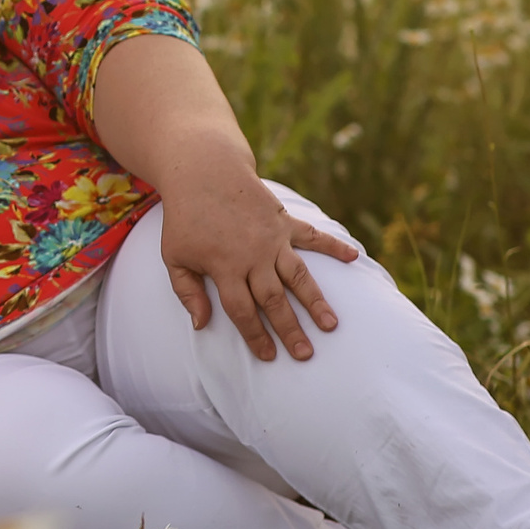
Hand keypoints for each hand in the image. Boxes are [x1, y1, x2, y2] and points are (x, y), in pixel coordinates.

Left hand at [156, 169, 360, 361]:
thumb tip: (200, 325)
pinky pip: (312, 236)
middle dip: (290, 329)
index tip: (269, 356)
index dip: (255, 335)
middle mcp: (253, 256)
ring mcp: (272, 238)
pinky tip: (354, 258)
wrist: (203, 172)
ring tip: (331, 325)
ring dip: (315, 301)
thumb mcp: (175, 257)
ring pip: (299, 276)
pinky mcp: (283, 221)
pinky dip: (334, 246)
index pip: (242, 310)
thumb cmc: (185, 220)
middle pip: (274, 300)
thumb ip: (187, 292)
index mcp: (224, 267)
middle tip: (305, 354)